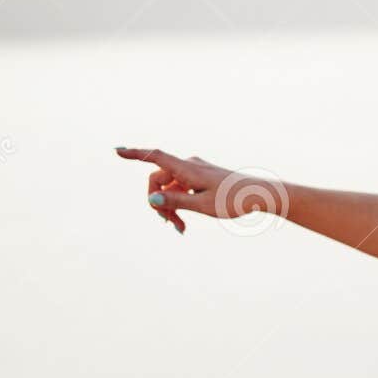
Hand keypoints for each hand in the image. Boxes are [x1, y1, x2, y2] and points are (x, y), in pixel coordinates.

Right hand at [115, 147, 286, 234]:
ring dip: (170, 206)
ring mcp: (195, 171)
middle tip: (171, 225)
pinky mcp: (201, 178)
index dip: (134, 154)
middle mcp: (189, 165)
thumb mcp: (203, 206)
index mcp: (187, 168)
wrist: (261, 195)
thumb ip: (176, 202)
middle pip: (158, 179)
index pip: (155, 157)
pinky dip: (180, 203)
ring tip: (180, 228)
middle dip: (159, 201)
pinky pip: (181, 189)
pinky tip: (184, 223)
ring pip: (170, 186)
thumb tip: (152, 198)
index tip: (116, 150)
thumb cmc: (234, 200)